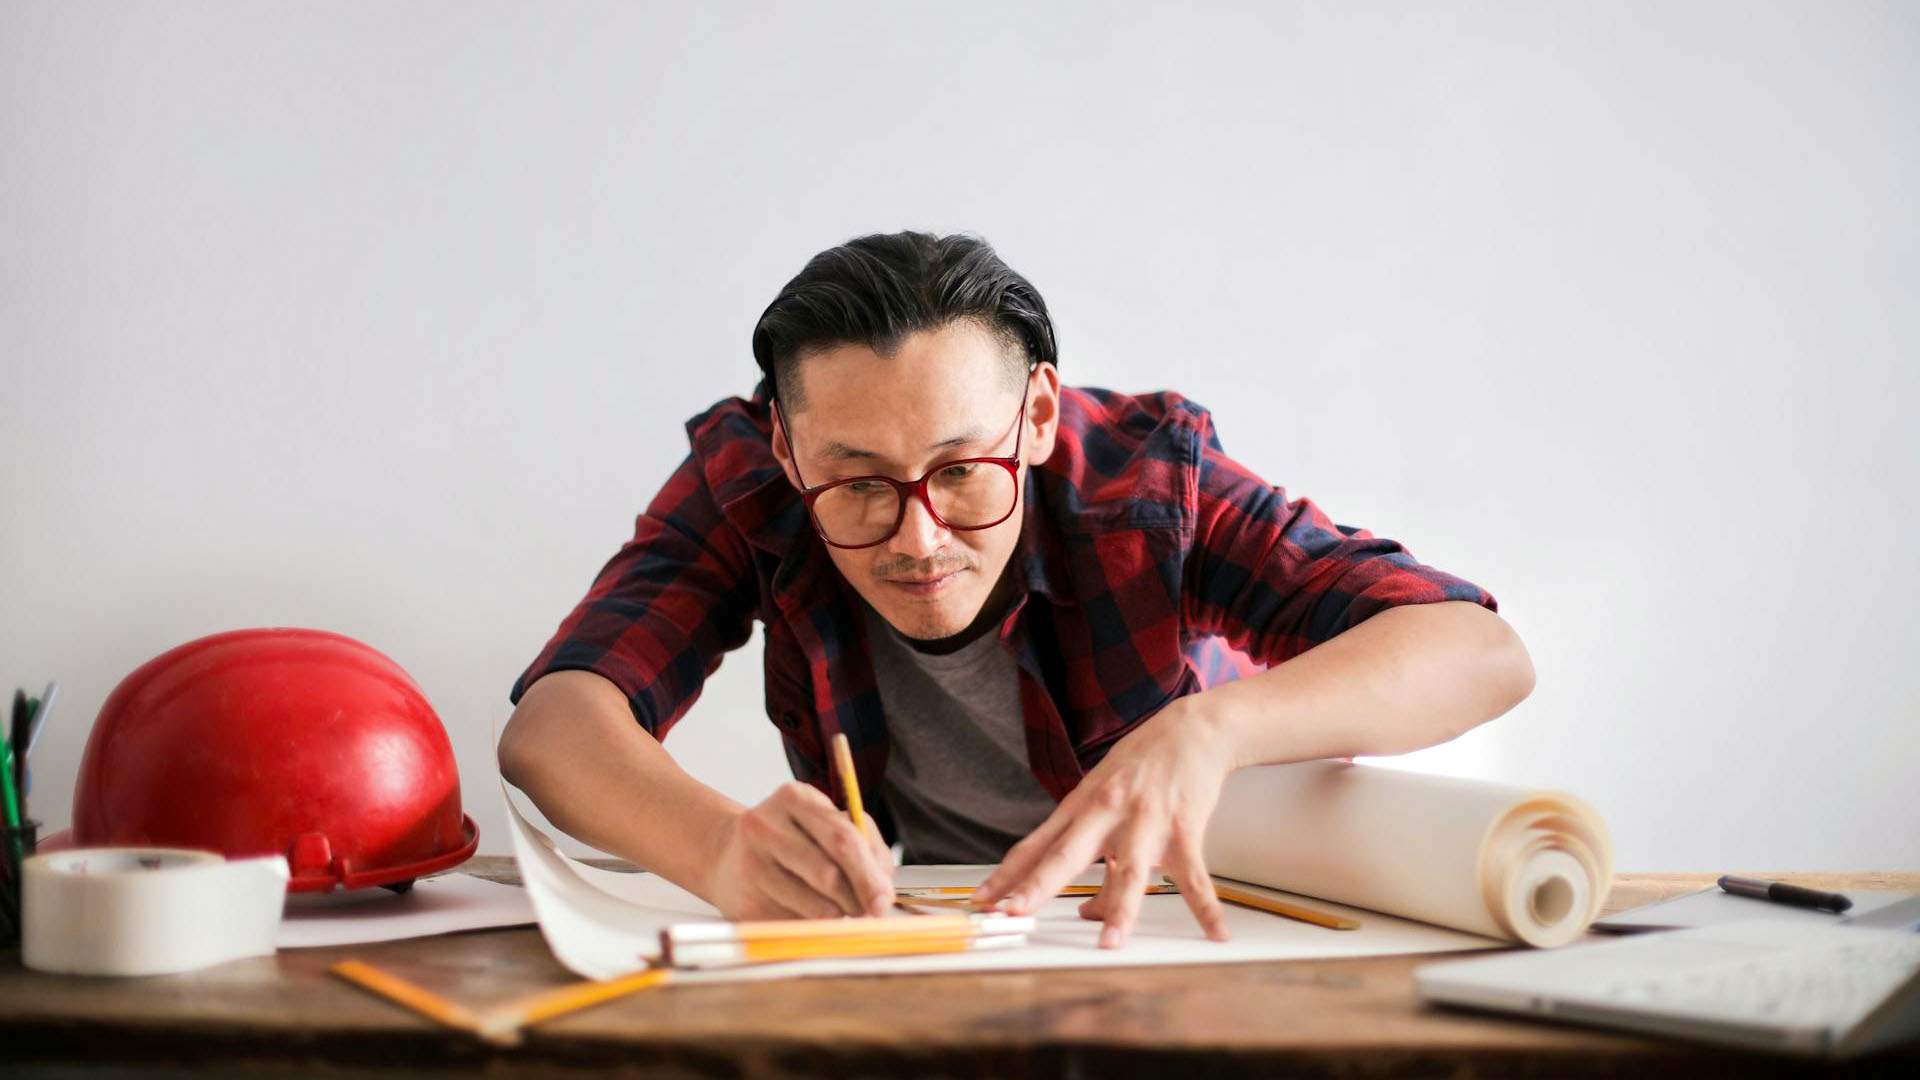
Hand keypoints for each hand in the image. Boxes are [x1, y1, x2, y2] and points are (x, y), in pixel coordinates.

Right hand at [705, 781, 894, 919]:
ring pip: (815, 905)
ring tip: (842, 909)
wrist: (725, 853)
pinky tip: (807, 912)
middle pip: (828, 872)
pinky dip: (812, 924)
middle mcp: (766, 825)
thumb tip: (884, 888)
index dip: (870, 872)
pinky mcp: (743, 900)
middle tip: (874, 912)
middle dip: (860, 896)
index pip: (843, 836)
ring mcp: (750, 863)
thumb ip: (862, 844)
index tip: (886, 898)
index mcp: (794, 798)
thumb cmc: (791, 839)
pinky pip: (796, 923)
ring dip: (840, 914)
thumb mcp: (822, 823)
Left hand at [970, 701, 1234, 947]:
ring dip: (1119, 911)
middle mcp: (1107, 812)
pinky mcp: (1184, 825)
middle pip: (1067, 854)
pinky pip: (1194, 874)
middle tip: (1015, 913)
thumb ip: (1093, 856)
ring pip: (1129, 872)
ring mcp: (1145, 819)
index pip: (1036, 845)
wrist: (1192, 729)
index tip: (982, 900)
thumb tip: (1088, 911)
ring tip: (1109, 944)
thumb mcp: (1106, 799)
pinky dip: (1205, 906)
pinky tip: (1215, 932)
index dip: (1007, 875)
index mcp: (1082, 806)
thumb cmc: (1142, 766)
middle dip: (1039, 885)